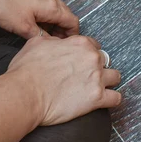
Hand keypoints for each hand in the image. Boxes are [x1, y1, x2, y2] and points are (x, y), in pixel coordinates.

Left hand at [0, 0, 78, 38]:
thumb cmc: (4, 3)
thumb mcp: (22, 27)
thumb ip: (39, 36)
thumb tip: (48, 41)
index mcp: (52, 7)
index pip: (72, 21)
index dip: (73, 35)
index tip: (67, 45)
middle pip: (65, 14)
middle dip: (63, 29)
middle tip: (55, 41)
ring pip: (54, 8)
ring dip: (53, 21)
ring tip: (43, 33)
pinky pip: (44, 2)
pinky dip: (44, 13)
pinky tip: (32, 19)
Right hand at [6, 35, 121, 125]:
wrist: (24, 94)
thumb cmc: (26, 71)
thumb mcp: (37, 43)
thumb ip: (53, 41)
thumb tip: (56, 42)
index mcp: (80, 44)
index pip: (93, 45)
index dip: (87, 54)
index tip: (82, 63)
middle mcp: (92, 58)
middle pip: (105, 60)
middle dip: (97, 67)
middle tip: (86, 77)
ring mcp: (97, 78)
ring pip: (115, 76)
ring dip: (108, 82)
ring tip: (98, 88)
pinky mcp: (97, 98)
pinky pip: (116, 98)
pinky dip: (112, 100)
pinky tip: (105, 101)